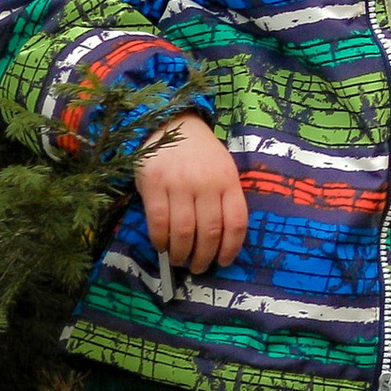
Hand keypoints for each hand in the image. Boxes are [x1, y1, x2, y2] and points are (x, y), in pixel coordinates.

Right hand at [138, 113, 248, 272]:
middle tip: (199, 268)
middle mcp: (206, 183)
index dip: (231, 248)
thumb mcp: (223, 169)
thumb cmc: (200, 153)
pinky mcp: (153, 184)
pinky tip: (162, 247)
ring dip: (182, 253)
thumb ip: (224, 198)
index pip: (236, 222)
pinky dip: (160, 240)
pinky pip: (159, 221)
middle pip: (210, 231)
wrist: (170, 123)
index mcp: (229, 180)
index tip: (224, 262)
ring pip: (184, 231)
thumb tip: (221, 240)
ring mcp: (179, 184)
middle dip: (205, 257)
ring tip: (180, 261)